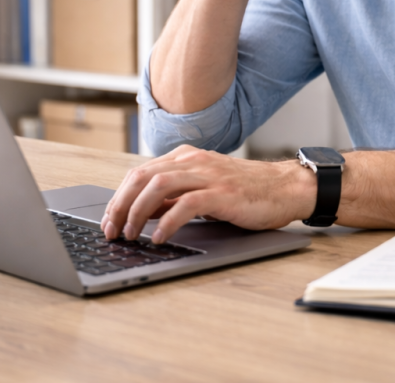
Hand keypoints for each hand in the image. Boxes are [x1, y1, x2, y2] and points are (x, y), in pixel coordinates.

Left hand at [101, 145, 315, 243]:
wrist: (286, 188)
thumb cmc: (246, 192)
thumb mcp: (203, 189)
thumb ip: (174, 196)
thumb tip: (142, 212)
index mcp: (186, 157)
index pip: (140, 173)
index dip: (118, 197)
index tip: (108, 220)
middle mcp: (193, 161)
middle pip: (142, 177)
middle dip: (120, 205)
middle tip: (111, 230)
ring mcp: (208, 174)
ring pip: (158, 186)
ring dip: (137, 212)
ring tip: (129, 234)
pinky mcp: (222, 192)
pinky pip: (186, 204)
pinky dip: (167, 222)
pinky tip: (159, 237)